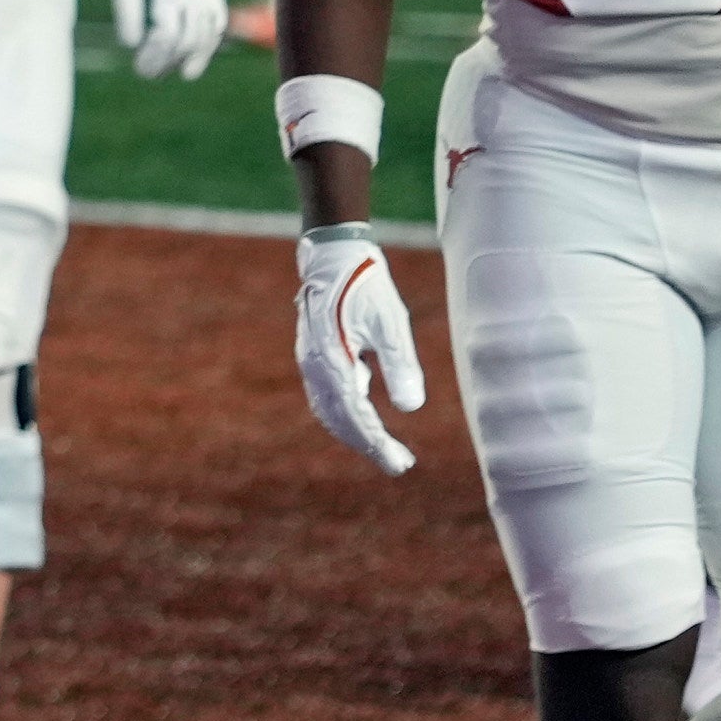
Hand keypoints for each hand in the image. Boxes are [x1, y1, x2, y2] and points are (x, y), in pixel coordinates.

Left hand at [111, 0, 225, 79]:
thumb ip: (127, 10)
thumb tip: (131, 44)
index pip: (167, 34)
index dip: (154, 57)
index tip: (139, 66)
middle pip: (186, 41)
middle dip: (167, 63)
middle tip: (148, 73)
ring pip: (205, 39)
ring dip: (188, 61)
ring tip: (168, 72)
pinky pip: (216, 30)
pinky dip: (206, 50)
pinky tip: (191, 64)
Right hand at [293, 225, 426, 475]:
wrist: (333, 255)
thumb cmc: (366, 285)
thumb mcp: (392, 323)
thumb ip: (400, 365)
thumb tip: (411, 409)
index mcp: (332, 361)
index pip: (355, 415)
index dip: (377, 443)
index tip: (401, 463)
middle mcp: (315, 367)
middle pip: (340, 420)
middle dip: (369, 445)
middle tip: (400, 464)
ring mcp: (310, 362)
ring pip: (330, 411)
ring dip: (356, 433)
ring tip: (384, 449)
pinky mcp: (314, 356)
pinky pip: (326, 397)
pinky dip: (345, 416)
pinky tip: (365, 418)